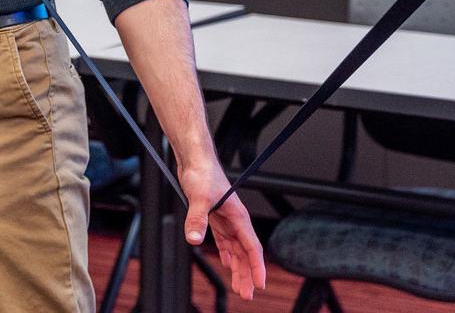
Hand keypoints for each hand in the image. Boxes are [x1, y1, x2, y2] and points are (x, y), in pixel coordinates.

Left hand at [179, 159, 266, 300]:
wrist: (195, 159)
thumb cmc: (203, 173)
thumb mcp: (199, 197)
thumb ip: (197, 219)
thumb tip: (195, 239)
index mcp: (238, 217)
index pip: (252, 247)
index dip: (257, 267)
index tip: (260, 284)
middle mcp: (235, 220)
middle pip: (245, 253)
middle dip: (247, 274)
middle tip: (246, 293)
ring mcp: (225, 219)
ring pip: (235, 249)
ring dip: (237, 267)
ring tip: (238, 285)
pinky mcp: (214, 216)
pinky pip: (224, 240)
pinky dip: (226, 253)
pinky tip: (225, 262)